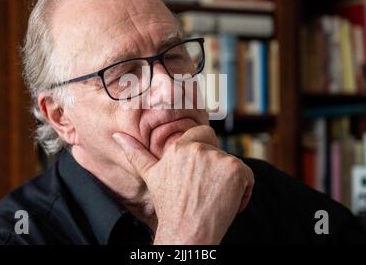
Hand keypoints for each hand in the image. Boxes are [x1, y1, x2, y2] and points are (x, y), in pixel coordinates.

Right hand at [113, 125, 253, 244]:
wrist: (186, 231)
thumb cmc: (169, 206)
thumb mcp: (151, 176)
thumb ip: (136, 153)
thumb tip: (118, 136)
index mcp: (180, 146)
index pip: (203, 134)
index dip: (205, 152)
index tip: (201, 173)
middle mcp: (199, 148)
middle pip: (219, 151)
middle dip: (215, 169)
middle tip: (204, 191)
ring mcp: (218, 158)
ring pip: (232, 165)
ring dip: (228, 181)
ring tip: (213, 198)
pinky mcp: (236, 170)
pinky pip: (247, 176)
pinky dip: (243, 191)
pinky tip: (228, 203)